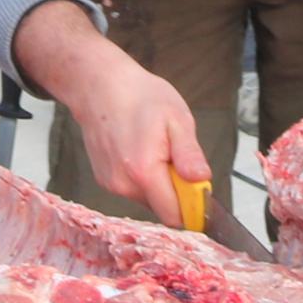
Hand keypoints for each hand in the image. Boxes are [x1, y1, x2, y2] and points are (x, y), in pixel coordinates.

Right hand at [15, 0, 209, 228]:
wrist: (99, 85)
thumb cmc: (140, 96)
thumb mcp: (177, 118)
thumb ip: (189, 154)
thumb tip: (202, 181)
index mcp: (144, 172)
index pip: (175, 216)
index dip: (193, 206)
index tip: (199, 187)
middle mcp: (123, 185)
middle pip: (162, 209)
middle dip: (177, 191)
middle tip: (176, 156)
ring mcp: (111, 184)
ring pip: (149, 199)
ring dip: (160, 183)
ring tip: (156, 148)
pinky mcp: (105, 180)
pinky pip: (134, 190)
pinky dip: (144, 178)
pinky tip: (140, 150)